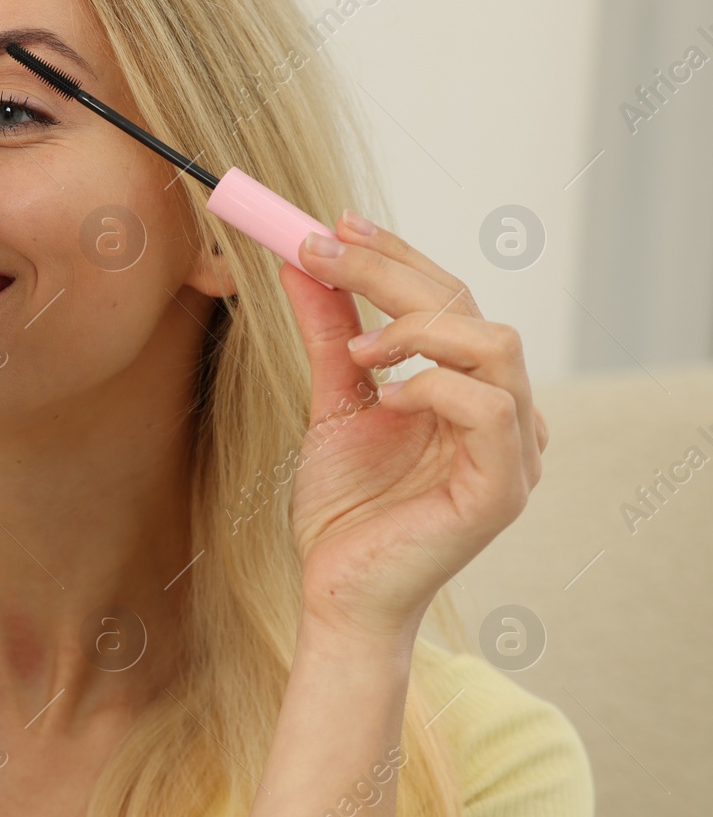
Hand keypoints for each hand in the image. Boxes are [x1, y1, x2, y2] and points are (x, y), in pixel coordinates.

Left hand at [277, 211, 547, 645]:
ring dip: (419, 329)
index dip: (395, 256)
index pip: (449, 300)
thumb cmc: (344, 510)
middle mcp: (505, 413)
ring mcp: (514, 452)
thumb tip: (302, 264)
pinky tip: (386, 399)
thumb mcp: (331, 404)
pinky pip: (490, 409)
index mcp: (471, 390)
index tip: (333, 224)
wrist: (334, 592)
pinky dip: (435, 388)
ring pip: (497, 345)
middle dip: (391, 270)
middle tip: (322, 248)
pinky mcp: (503, 490)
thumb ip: (329, 336)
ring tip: (358, 353)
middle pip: (470, 308)